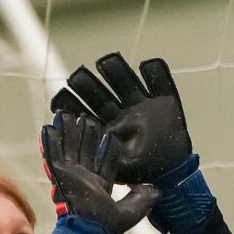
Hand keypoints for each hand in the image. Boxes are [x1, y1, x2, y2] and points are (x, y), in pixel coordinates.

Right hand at [40, 112, 158, 233]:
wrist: (87, 232)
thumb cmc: (105, 226)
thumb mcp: (130, 212)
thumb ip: (142, 200)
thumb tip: (156, 190)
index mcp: (99, 184)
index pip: (104, 160)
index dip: (106, 145)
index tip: (108, 132)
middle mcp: (84, 177)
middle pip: (84, 149)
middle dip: (84, 132)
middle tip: (84, 115)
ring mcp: (70, 174)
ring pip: (69, 148)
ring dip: (67, 132)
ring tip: (65, 114)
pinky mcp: (60, 175)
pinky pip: (53, 155)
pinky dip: (50, 142)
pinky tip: (48, 128)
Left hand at [50, 53, 191, 184]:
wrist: (173, 173)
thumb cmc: (142, 171)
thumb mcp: (120, 168)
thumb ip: (105, 154)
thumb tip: (89, 136)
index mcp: (107, 128)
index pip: (86, 111)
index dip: (73, 103)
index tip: (61, 95)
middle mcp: (122, 112)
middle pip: (102, 94)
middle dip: (88, 84)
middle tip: (76, 75)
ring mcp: (142, 104)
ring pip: (126, 82)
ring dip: (116, 71)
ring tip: (107, 61)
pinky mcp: (164, 101)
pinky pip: (161, 83)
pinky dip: (156, 72)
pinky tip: (148, 64)